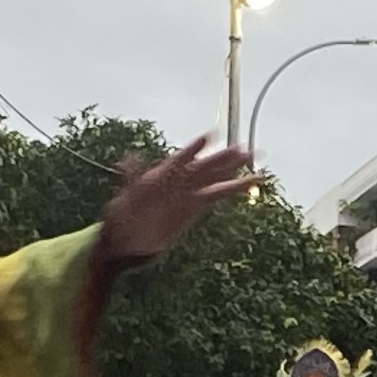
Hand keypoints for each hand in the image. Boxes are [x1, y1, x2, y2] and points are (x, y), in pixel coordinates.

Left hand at [96, 139, 256, 270]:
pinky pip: (218, 194)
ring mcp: (189, 192)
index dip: (194, 149)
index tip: (209, 137)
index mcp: (161, 175)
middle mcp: (178, 180)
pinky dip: (234, 187)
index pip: (181, 159)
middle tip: (243, 148)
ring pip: (215, 177)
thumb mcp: (123, 197)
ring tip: (254, 159)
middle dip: (223, 158)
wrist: (128, 239)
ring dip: (234, 169)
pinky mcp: (196, 205)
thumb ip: (130, 178)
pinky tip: (250, 182)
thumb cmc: (122, 216)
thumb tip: (127, 159)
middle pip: (204, 166)